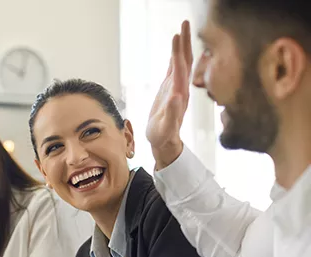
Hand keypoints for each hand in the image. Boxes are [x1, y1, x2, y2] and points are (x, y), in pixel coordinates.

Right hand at [146, 20, 192, 168]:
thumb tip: (176, 96)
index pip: (179, 68)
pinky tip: (175, 49)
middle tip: (185, 22)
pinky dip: (175, 56)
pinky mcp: (170, 90)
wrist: (165, 142)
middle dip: (185, 41)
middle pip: (184, 60)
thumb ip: (172, 113)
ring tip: (181, 29)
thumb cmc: (163, 137)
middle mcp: (180, 88)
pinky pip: (174, 69)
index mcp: (179, 94)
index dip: (178, 52)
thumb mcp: (166, 127)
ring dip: (182, 45)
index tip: (176, 36)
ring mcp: (176, 87)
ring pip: (180, 62)